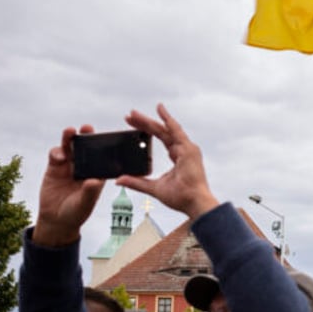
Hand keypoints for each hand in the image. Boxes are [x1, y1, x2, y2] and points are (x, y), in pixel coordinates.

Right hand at [33, 126, 104, 246]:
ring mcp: (69, 165)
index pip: (103, 158)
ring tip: (71, 131)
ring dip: (70, 138)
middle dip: (87, 137)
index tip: (107, 139)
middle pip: (86, 148)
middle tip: (87, 128)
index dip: (104, 147)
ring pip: (71, 147)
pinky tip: (59, 156)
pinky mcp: (55, 166)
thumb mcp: (84, 204)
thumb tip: (94, 181)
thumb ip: (89, 193)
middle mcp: (85, 167)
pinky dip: (57, 152)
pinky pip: (56, 153)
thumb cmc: (76, 213)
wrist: (56, 219)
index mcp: (97, 174)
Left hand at [119, 104, 217, 218]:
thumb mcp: (154, 188)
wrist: (193, 202)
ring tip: (133, 114)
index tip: (132, 126)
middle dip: (144, 124)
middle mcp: (183, 151)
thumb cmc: (181, 198)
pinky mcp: (188, 149)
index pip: (161, 140)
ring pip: (164, 130)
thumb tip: (119, 180)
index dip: (146, 132)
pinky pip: (175, 130)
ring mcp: (187, 149)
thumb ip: (137, 182)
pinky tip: (159, 109)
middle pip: (161, 132)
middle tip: (128, 116)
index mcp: (178, 159)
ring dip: (149, 121)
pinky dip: (167, 119)